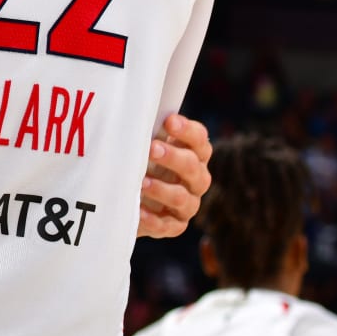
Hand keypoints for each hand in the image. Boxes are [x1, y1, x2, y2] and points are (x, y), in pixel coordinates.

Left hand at [137, 114, 212, 239]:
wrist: (136, 198)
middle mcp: (197, 179)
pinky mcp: (175, 225)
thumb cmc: (144, 161)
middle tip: (152, 148)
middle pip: (192, 166)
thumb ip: (149, 130)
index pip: (200, 139)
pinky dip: (153, 219)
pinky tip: (139, 211)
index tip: (169, 121)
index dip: (187, 130)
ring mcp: (188, 204)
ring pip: (181, 196)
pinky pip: (167, 225)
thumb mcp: (148, 144)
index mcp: (195, 154)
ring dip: (161, 189)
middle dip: (172, 157)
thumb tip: (136, 110)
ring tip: (141, 182)